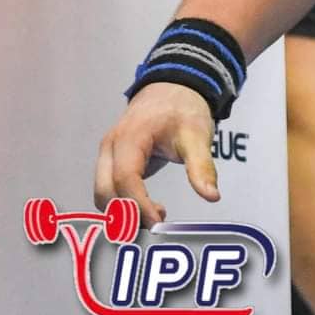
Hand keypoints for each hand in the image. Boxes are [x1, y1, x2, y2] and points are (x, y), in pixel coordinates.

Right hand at [94, 83, 217, 227]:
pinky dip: (122, 205)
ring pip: (103, 194)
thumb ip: (202, 166)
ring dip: (123, 213)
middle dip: (125, 214)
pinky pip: (108, 189)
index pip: (126, 179)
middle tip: (157, 228)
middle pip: (105, 191)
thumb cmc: (184, 109)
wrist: (173, 87)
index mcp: (130, 137)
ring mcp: (107, 153)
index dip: (138, 204)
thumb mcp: (197, 135)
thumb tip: (212, 196)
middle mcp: (111, 146)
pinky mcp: (111, 159)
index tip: (159, 223)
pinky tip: (150, 209)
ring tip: (158, 216)